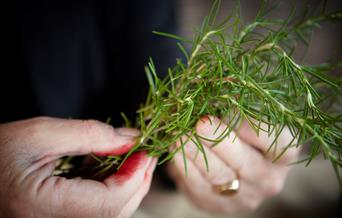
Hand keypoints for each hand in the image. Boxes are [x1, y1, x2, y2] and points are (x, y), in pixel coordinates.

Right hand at [0, 117, 156, 217]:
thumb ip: (89, 135)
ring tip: (130, 158)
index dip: (136, 174)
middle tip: (145, 152)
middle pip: (117, 211)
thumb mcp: (39, 134)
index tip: (146, 149)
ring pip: (111, 213)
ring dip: (128, 184)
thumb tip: (130, 139)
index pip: (110, 201)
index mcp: (45, 209)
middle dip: (138, 179)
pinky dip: (113, 190)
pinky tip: (112, 171)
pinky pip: (98, 212)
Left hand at [168, 116, 299, 213]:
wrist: (235, 166)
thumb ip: (238, 107)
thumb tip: (214, 93)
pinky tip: (177, 148)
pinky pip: (199, 187)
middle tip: (201, 123)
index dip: (250, 126)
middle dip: (219, 140)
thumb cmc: (244, 133)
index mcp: (285, 154)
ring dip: (196, 152)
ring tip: (180, 133)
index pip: (273, 141)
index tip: (230, 110)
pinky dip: (185, 166)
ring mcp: (245, 197)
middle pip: (244, 162)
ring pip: (218, 176)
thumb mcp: (250, 117)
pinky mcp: (219, 206)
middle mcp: (269, 180)